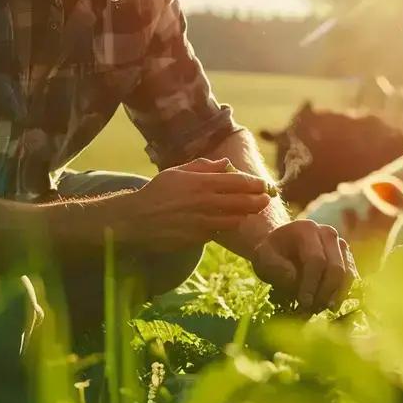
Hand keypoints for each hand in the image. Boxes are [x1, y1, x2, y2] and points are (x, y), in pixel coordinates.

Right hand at [114, 158, 269, 250]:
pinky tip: (228, 221)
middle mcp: (206, 202)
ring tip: (251, 210)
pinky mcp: (200, 238)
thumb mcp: (178, 171)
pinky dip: (227, 226)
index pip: (239, 182)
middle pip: (244, 203)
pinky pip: (221, 231)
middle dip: (259, 201)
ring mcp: (204, 222)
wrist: (137, 219)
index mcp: (203, 182)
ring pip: (237, 220)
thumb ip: (204, 166)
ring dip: (246, 215)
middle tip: (265, 199)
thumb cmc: (158, 191)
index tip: (264, 185)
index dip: (256, 184)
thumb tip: (226, 164)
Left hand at [251, 219, 358, 313]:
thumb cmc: (271, 254)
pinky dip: (343, 293)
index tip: (304, 303)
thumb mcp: (263, 258)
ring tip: (322, 309)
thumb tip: (295, 280)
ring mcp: (340, 244)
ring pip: (347, 273)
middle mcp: (328, 233)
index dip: (311, 284)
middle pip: (335, 267)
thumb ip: (274, 268)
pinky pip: (351, 277)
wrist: (282, 247)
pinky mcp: (346, 257)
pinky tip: (331, 305)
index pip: (316, 260)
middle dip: (325, 292)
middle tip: (313, 310)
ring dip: (336, 295)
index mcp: (306, 229)